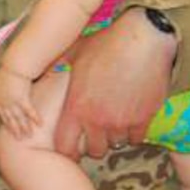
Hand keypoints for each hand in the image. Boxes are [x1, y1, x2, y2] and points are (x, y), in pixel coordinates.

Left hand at [0, 66, 40, 139]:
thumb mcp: (4, 78)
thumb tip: (8, 86)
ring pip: (19, 118)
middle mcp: (5, 102)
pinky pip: (29, 111)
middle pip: (10, 119)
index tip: (8, 127)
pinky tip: (40, 124)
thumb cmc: (9, 68)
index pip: (1, 113)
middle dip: (15, 129)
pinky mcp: (22, 99)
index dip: (5, 121)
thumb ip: (6, 85)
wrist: (13, 66)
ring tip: (29, 136)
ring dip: (25, 128)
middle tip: (20, 139)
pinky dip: (35, 118)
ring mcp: (13, 102)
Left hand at [56, 8, 176, 158]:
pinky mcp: (144, 119)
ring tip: (114, 121)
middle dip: (94, 143)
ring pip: (116, 145)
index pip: (65, 146)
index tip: (73, 144)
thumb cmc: (106, 43)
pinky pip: (136, 139)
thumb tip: (44, 71)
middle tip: (97, 132)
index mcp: (76, 107)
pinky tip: (131, 119)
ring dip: (114, 136)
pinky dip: (133, 132)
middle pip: (94, 151)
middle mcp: (97, 120)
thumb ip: (59, 69)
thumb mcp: (74, 54)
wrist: (142, 38)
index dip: (68, 148)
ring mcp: (122, 121)